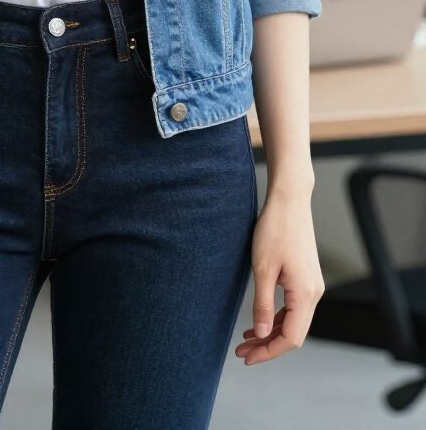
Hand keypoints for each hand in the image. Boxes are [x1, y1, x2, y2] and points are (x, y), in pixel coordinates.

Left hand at [235, 190, 324, 364]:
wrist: (289, 200)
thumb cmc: (275, 229)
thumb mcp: (263, 269)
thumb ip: (263, 305)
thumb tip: (262, 334)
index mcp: (306, 294)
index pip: (291, 338)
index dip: (269, 351)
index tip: (247, 357)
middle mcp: (314, 293)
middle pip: (293, 333)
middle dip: (268, 344)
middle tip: (242, 351)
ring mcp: (312, 285)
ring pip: (293, 320)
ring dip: (271, 330)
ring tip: (246, 337)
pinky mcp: (306, 277)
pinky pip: (294, 306)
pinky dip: (277, 316)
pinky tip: (260, 318)